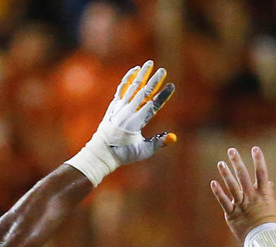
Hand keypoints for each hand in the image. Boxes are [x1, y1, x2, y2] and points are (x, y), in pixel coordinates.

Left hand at [67, 60, 175, 184]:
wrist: (102, 152)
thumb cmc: (124, 153)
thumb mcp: (143, 151)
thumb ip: (158, 143)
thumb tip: (173, 137)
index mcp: (136, 123)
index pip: (152, 106)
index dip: (163, 96)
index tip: (171, 86)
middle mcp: (127, 113)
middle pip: (143, 93)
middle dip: (154, 81)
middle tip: (163, 70)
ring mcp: (119, 107)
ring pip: (133, 87)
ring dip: (142, 75)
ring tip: (150, 63)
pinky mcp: (114, 105)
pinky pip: (122, 88)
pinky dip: (129, 78)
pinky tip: (135, 70)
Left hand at [211, 146, 275, 242]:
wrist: (263, 240)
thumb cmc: (269, 223)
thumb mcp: (272, 206)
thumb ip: (268, 193)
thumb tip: (269, 183)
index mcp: (263, 194)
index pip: (262, 173)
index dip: (259, 160)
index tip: (255, 148)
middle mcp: (251, 197)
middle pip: (243, 176)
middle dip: (237, 162)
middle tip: (231, 150)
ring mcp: (241, 205)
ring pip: (232, 187)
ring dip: (226, 173)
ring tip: (221, 163)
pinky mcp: (232, 215)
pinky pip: (224, 202)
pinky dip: (218, 192)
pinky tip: (213, 182)